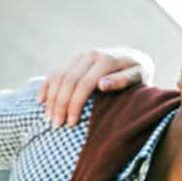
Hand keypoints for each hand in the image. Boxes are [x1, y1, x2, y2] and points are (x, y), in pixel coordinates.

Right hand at [38, 47, 152, 126]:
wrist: (135, 57)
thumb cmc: (140, 73)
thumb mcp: (140, 77)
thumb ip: (123, 80)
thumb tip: (101, 85)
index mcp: (107, 60)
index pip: (84, 84)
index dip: (75, 104)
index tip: (71, 123)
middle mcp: (91, 55)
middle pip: (68, 81)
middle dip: (60, 105)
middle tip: (56, 125)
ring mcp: (81, 55)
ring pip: (58, 76)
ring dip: (51, 98)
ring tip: (49, 118)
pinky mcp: (74, 59)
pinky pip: (55, 72)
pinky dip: (46, 86)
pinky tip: (41, 101)